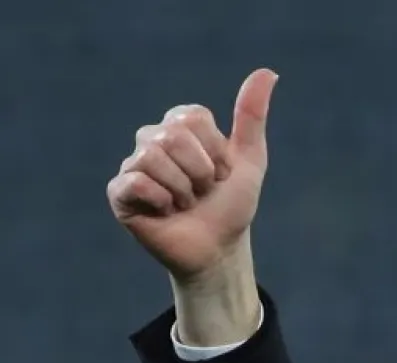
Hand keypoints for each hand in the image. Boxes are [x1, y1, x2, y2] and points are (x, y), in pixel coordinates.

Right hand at [107, 69, 277, 282]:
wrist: (218, 249)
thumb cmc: (231, 205)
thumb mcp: (250, 160)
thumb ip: (251, 116)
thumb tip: (268, 72)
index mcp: (179, 126)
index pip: (193, 117)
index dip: (216, 152)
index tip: (220, 173)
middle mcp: (151, 139)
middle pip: (173, 135)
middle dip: (200, 171)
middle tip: (202, 192)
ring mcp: (132, 164)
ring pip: (154, 157)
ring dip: (183, 189)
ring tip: (185, 204)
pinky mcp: (119, 192)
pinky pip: (135, 181)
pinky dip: (161, 200)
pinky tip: (165, 212)